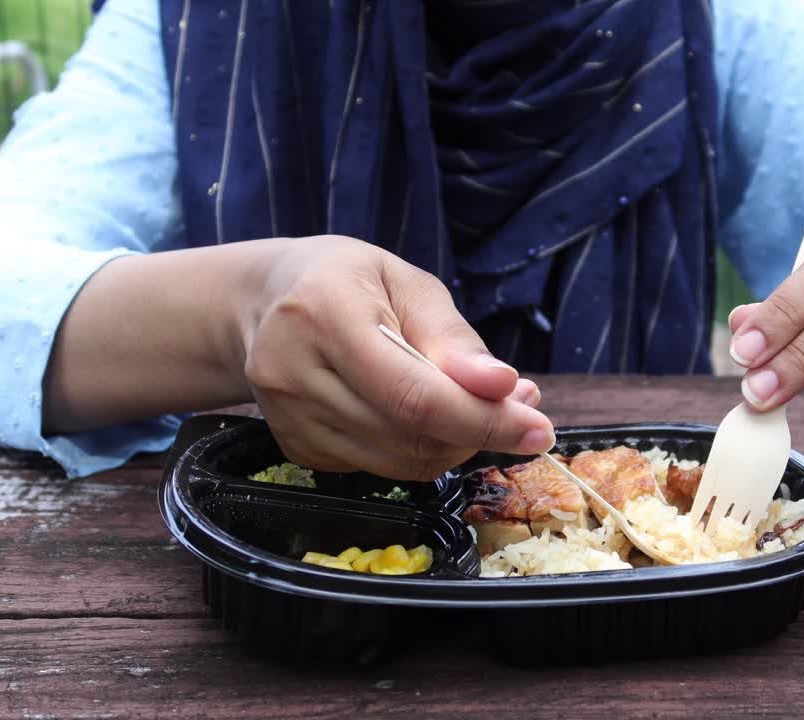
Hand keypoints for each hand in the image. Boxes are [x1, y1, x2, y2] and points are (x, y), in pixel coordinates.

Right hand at [242, 235, 553, 479]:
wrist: (264, 300)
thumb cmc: (346, 281)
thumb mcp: (408, 283)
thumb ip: (454, 339)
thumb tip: (502, 388)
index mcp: (324, 314)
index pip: (416, 395)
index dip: (485, 420)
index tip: (539, 428)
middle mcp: (293, 372)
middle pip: (411, 434)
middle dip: (479, 430)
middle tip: (519, 407)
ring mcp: (288, 417)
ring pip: (400, 462)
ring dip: (456, 444)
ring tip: (477, 405)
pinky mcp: (295, 447)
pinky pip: (380, 467)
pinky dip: (420, 450)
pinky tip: (427, 416)